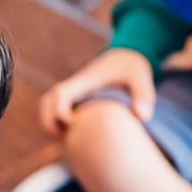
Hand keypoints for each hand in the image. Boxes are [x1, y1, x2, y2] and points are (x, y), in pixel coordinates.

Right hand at [39, 48, 155, 136]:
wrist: (125, 54)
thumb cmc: (132, 66)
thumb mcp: (142, 76)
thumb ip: (144, 95)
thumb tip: (142, 118)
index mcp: (86, 81)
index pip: (62, 93)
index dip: (60, 110)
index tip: (71, 124)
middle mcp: (75, 86)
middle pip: (47, 101)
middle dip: (49, 120)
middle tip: (62, 137)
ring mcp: (73, 91)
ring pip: (48, 105)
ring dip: (49, 121)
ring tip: (64, 138)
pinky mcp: (75, 96)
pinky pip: (55, 108)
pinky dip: (55, 121)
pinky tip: (72, 134)